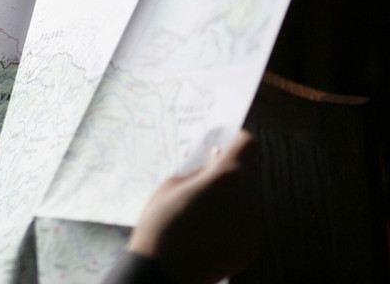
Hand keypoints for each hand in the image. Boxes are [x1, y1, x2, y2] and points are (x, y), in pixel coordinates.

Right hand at [127, 130, 261, 283]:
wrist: (162, 273)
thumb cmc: (160, 225)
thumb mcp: (171, 185)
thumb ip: (199, 169)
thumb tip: (216, 158)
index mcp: (226, 178)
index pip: (249, 145)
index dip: (237, 141)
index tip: (225, 144)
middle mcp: (247, 199)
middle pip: (252, 171)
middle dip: (236, 168)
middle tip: (210, 175)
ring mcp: (253, 226)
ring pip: (251, 197)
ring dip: (236, 194)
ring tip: (207, 205)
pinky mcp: (251, 247)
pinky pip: (249, 222)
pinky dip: (235, 219)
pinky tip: (211, 228)